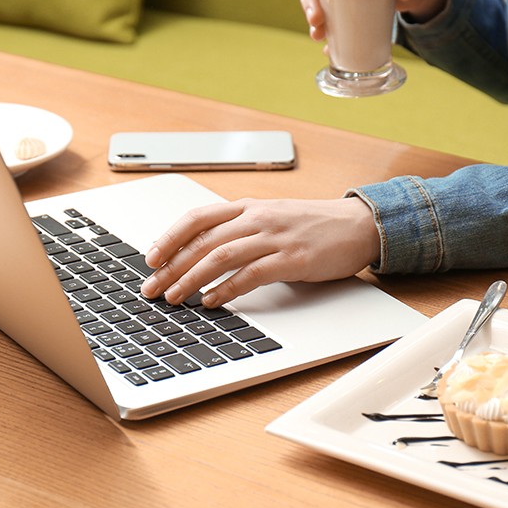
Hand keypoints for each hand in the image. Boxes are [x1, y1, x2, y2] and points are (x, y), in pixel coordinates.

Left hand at [140, 197, 381, 306]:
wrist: (357, 224)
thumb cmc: (311, 225)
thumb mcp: (269, 219)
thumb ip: (240, 231)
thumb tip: (201, 256)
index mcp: (248, 206)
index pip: (197, 218)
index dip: (170, 237)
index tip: (150, 258)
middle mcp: (257, 217)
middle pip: (203, 241)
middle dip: (172, 266)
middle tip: (153, 288)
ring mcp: (275, 236)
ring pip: (222, 256)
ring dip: (193, 278)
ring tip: (175, 297)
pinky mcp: (293, 258)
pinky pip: (252, 274)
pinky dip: (227, 289)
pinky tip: (212, 301)